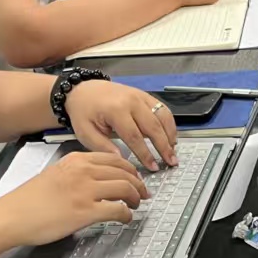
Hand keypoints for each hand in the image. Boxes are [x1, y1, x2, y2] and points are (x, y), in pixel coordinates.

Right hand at [0, 150, 149, 244]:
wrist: (11, 217)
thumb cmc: (28, 201)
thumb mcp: (55, 174)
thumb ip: (76, 172)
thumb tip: (96, 178)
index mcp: (76, 160)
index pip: (114, 159)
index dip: (129, 169)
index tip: (134, 177)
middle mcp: (83, 171)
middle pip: (124, 172)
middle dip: (138, 182)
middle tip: (143, 192)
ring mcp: (85, 190)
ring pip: (125, 187)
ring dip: (135, 197)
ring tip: (136, 204)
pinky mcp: (85, 211)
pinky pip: (117, 209)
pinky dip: (126, 214)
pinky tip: (125, 218)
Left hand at [64, 77, 181, 170]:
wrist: (84, 89)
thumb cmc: (84, 111)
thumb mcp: (85, 132)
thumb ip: (103, 147)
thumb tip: (122, 161)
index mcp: (116, 111)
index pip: (135, 136)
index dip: (145, 154)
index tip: (152, 167)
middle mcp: (131, 101)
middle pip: (153, 126)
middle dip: (164, 146)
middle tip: (171, 161)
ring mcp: (140, 96)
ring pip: (162, 116)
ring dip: (170, 134)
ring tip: (173, 150)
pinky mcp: (144, 95)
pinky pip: (162, 108)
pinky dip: (169, 122)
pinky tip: (171, 135)